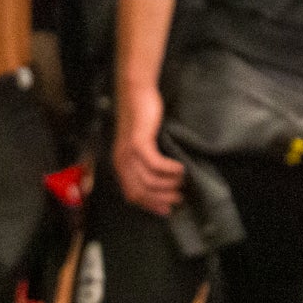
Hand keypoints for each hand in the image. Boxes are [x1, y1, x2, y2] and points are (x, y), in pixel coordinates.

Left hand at [112, 89, 183, 215]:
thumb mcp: (141, 145)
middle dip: (162, 198)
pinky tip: (180, 167)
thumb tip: (160, 183)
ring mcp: (129, 153)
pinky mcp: (139, 143)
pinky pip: (156, 165)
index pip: (133, 196)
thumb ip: (144, 163)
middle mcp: (122, 162)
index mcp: (121, 165)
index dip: (151, 205)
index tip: (168, 210)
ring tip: (182, 180)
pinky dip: (170, 169)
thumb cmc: (142, 118)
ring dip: (169, 184)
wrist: (137, 93)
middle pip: (141, 192)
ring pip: (150, 181)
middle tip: (179, 197)